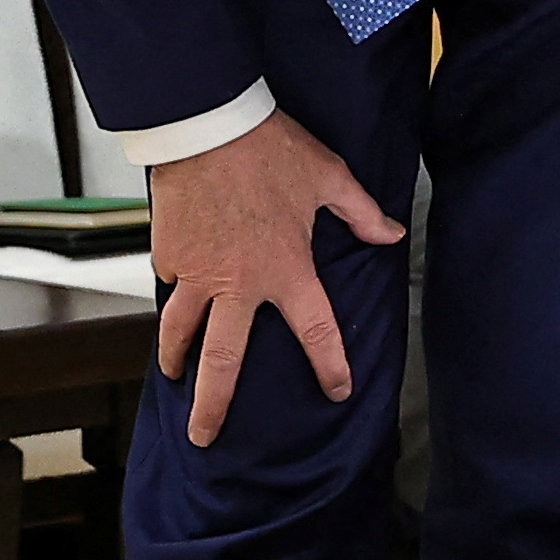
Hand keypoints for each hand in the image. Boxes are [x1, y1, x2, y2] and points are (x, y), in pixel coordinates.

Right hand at [149, 108, 405, 443]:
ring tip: (174, 381)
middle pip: (222, 360)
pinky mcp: (168, 252)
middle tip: (206, 437)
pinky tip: (173, 300)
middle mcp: (237, 283)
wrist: (205, 121)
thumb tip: (392, 234)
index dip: (329, 365)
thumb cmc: (268, 147)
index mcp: (285, 270)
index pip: (315, 332)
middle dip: (214, 405)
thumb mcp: (328, 176)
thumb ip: (361, 214)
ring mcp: (196, 271)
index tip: (336, 391)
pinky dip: (172, 295)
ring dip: (176, 361)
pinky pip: (169, 283)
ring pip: (180, 331)